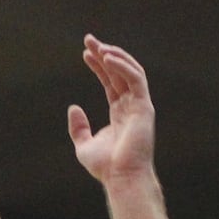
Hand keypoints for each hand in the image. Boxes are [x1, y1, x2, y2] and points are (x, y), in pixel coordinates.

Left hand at [68, 36, 154, 184]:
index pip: (110, 82)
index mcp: (120, 113)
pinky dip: (123, 66)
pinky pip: (136, 79)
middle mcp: (132, 106)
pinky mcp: (144, 107)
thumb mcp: (84, 145)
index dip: (99, 66)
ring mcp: (140, 106)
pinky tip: (107, 58)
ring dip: (115, 56)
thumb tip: (73, 107)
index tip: (84, 53)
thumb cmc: (106, 167)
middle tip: (89, 39)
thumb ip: (78, 127)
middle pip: (119, 72)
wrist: (121, 178)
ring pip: (131, 71)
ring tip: (98, 46)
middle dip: (105, 54)